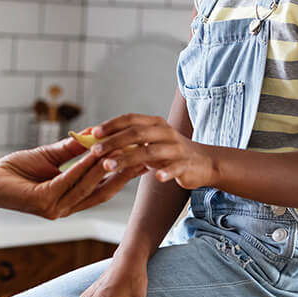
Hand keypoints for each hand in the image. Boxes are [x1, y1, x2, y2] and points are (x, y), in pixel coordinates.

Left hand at [0, 137, 146, 219]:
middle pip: (102, 191)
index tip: (141, 157)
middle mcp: (65, 208)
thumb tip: (94, 135)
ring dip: (104, 167)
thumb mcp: (49, 157)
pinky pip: (67, 182)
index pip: (102, 188)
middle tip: (143, 156)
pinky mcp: (43, 202)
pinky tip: (93, 154)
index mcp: (69, 200)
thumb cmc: (15, 170)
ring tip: (121, 150)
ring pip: (87, 186)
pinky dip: (82, 167)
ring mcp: (55, 208)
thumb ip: (72, 150)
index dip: (123, 174)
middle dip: (123, 174)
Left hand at [90, 114, 214, 188]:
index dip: (111, 125)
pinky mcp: (186, 165)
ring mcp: (176, 148)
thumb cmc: (169, 152)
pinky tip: (157, 177)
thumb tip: (96, 141)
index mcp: (155, 124)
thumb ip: (127, 141)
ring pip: (150, 151)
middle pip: (137, 134)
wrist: (204, 163)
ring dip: (128, 158)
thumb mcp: (149, 143)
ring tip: (109, 166)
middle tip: (95, 151)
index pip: (131, 119)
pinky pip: (175, 168)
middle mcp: (165, 133)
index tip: (93, 133)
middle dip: (113, 142)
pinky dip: (166, 172)